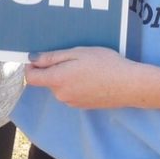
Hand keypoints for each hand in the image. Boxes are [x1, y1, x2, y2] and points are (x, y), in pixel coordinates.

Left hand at [25, 47, 144, 108]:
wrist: (128, 85)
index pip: (31, 78)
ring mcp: (72, 102)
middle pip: (47, 81)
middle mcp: (61, 95)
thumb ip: (52, 58)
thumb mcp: (77, 53)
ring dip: (66, 76)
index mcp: (57, 80)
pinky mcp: (82, 105)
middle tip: (73, 56)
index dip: (31, 66)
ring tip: (86, 65)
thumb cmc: (105, 64)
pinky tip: (91, 76)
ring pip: (60, 86)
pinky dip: (76, 84)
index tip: (39, 57)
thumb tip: (33, 59)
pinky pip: (71, 92)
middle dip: (54, 68)